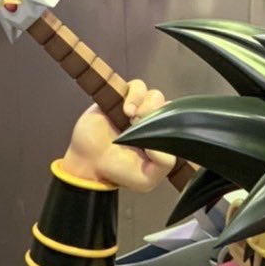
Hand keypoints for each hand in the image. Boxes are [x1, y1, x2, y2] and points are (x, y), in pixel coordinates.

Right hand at [61, 80, 175, 191]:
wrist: (88, 162)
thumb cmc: (117, 172)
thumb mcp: (146, 179)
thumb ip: (164, 164)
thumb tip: (163, 138)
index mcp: (161, 140)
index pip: (176, 125)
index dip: (169, 125)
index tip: (154, 134)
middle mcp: (152, 124)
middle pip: (167, 107)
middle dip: (155, 114)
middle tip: (139, 125)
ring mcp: (139, 110)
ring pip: (155, 95)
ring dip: (145, 105)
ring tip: (131, 118)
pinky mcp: (122, 98)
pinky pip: (137, 86)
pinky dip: (135, 95)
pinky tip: (126, 110)